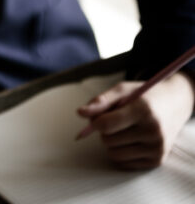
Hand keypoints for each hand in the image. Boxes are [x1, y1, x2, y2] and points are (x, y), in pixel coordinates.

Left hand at [76, 72, 194, 168]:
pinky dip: (121, 152)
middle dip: (105, 130)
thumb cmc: (143, 96)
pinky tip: (130, 139)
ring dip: (111, 143)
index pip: (107, 124)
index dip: (94, 122)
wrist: (174, 105)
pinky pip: (125, 163)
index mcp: (143, 110)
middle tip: (115, 119)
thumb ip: (101, 101)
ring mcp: (156, 148)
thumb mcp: (123, 90)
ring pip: (114, 154)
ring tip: (122, 129)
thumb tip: (80, 113)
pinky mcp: (157, 160)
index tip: (93, 117)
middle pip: (108, 140)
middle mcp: (152, 131)